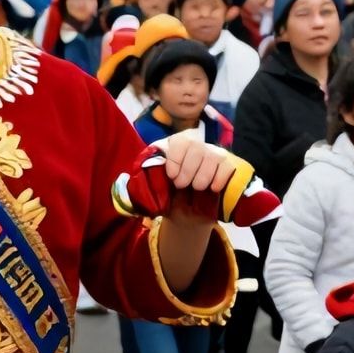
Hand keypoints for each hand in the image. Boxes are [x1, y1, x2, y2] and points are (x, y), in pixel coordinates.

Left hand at [118, 135, 237, 222]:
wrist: (188, 211)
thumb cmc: (167, 196)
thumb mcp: (151, 190)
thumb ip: (140, 185)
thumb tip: (124, 187)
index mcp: (175, 146)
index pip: (179, 141)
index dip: (175, 159)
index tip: (171, 177)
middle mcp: (196, 146)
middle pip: (196, 147)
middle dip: (188, 170)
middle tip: (182, 186)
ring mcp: (214, 154)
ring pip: (213, 156)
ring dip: (203, 176)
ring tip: (196, 188)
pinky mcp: (228, 166)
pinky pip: (228, 166)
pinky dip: (219, 178)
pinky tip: (212, 188)